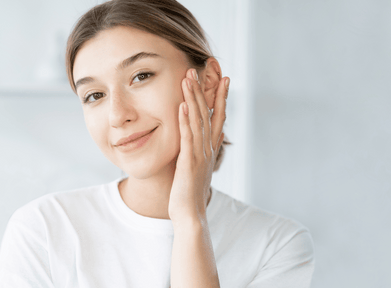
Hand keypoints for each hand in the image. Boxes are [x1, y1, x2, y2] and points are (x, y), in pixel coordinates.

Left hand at [168, 68, 228, 224]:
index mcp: (210, 149)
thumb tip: (212, 135)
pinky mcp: (189, 162)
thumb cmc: (191, 193)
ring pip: (198, 120)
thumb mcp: (199, 168)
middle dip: (205, 90)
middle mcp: (208, 148)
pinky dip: (185, 120)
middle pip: (209, 113)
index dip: (221, 98)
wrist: (190, 214)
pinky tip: (181, 105)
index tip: (224, 79)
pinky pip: (187, 137)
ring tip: (188, 78)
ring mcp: (200, 154)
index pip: (218, 117)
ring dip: (193, 98)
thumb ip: (203, 150)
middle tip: (202, 69)